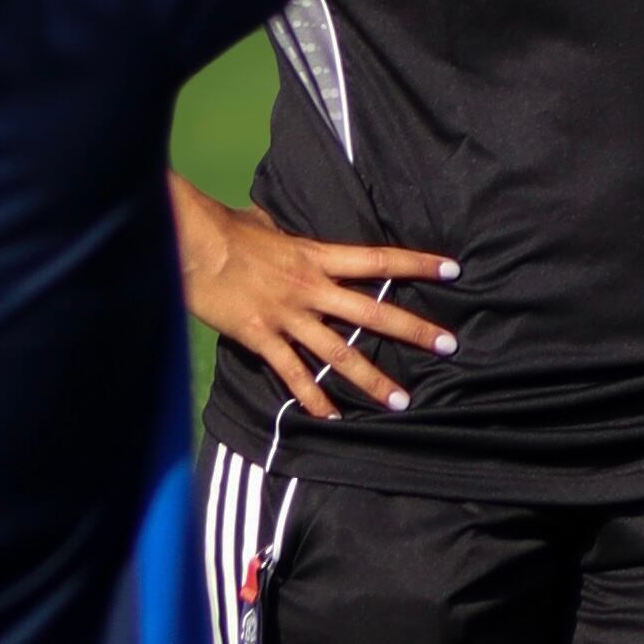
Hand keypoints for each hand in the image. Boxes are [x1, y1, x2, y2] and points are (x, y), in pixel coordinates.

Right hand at [176, 186, 456, 417]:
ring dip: (372, 379)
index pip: (379, 259)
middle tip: (449, 346)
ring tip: (402, 401)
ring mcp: (289, 316)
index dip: (418, 263)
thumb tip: (280, 225)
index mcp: (318, 256)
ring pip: (340, 353)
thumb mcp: (268, 225)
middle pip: (373, 312)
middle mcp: (312, 289)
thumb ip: (287, 234)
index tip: (454, 270)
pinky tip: (333, 418)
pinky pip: (293, 374)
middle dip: (414, 330)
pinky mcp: (262, 337)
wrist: (189, 246)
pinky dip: (314, 398)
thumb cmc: (226, 231)